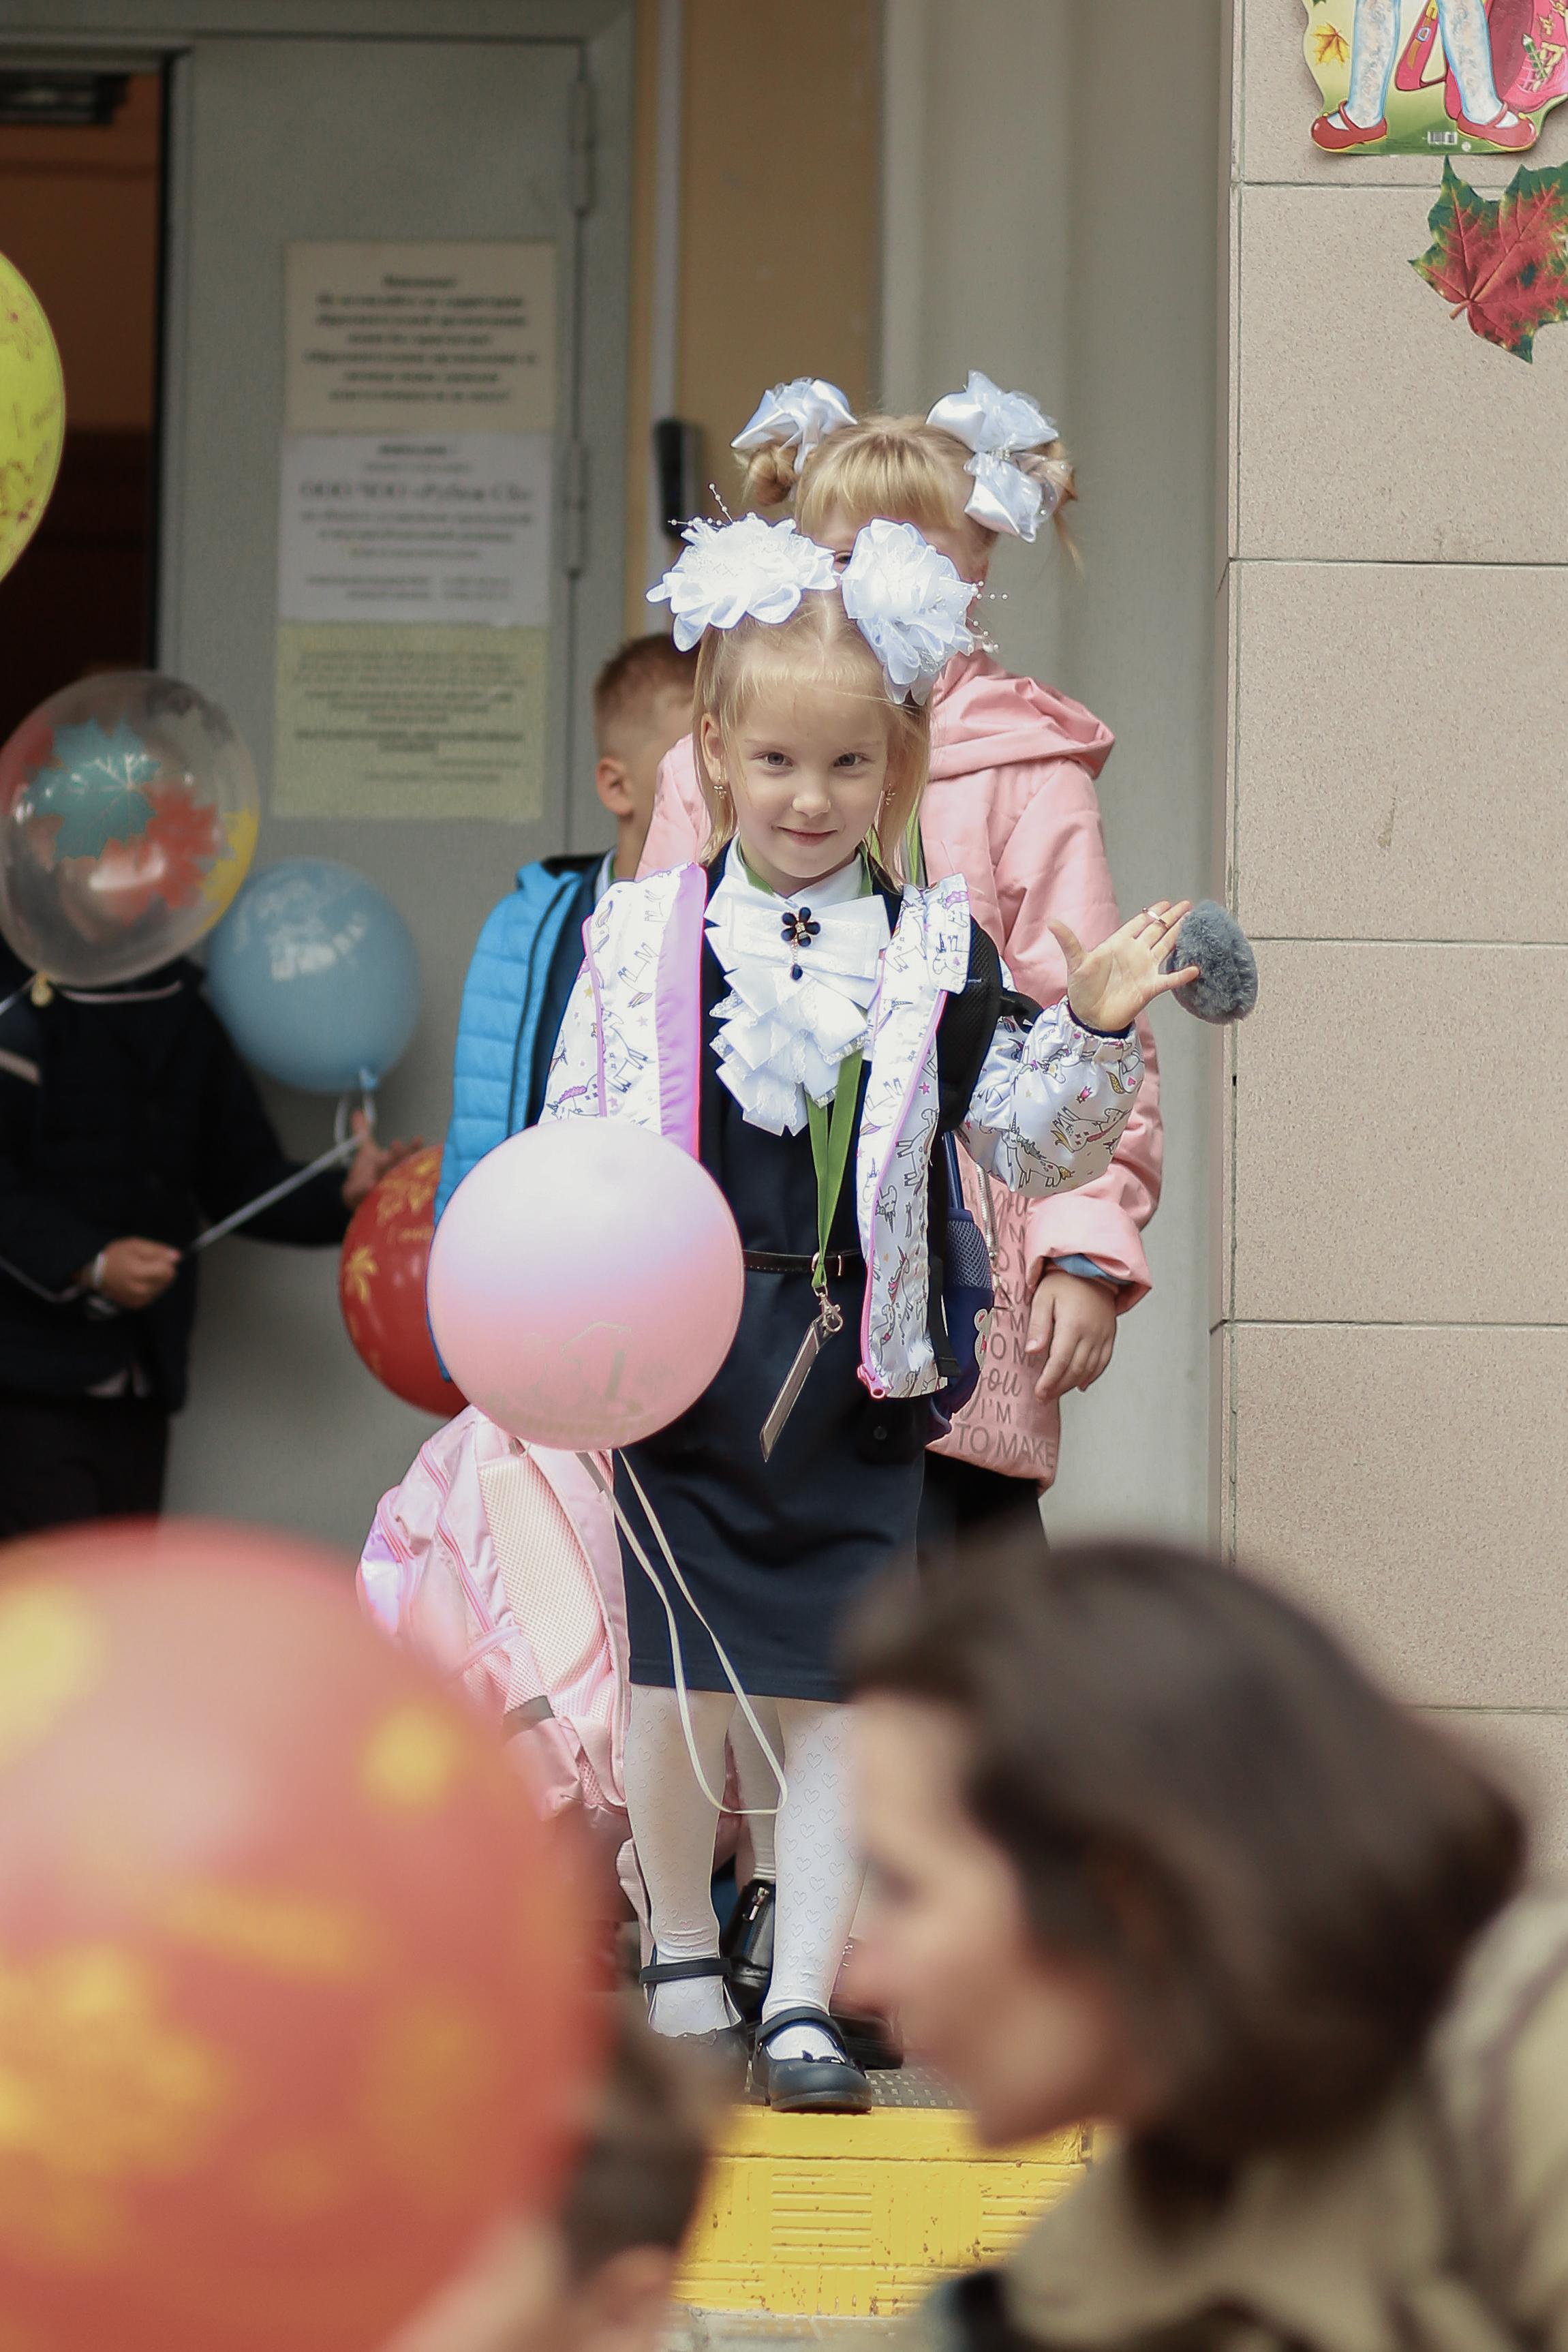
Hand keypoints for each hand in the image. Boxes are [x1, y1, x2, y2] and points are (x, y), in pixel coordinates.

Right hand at [83, 1238, 181, 1309]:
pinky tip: (138, 1281)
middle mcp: (139, 1289)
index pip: (168, 1271)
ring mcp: (138, 1299)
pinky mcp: (137, 1305)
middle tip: (147, 1264)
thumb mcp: (135, 1245)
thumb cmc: (115, 1256)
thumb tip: (178, 1257)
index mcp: (138, 1272)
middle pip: (168, 1280)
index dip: (166, 1262)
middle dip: (163, 1270)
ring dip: (157, 1279)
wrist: (95, 1274)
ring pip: (162, 1288)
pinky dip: (150, 1287)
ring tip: (140, 1272)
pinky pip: (154, 1294)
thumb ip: (157, 1250)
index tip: (156, 1257)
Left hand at [341, 1109, 423, 1210]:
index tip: (419, 1139)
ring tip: (386, 1163)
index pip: (404, 1153)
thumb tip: (358, 1112)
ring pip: (386, 1179)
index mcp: (391, 1162)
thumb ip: (363, 1132)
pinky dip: (367, 1188)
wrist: (354, 1195)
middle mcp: (389, 1175)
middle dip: (397, 1155)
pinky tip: (369, 1184)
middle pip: (397, 1165)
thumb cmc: (367, 1172)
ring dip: (386, 1172)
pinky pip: (367, 1192)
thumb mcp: (366, 1150)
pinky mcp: (368, 1197)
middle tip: (397, 1145)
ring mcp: (380, 1187)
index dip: (412, 1147)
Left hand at [1025, 1270, 1118, 1403]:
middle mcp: (1091, 1333)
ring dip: (1073, 1384)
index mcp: (1073, 1324)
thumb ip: (1038, 1325)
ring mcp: (1103, 1335)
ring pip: (1090, 1369)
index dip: (1049, 1381)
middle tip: (1045, 1397)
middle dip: (1059, 1387)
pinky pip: (1104, 1361)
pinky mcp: (1110, 1335)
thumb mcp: (1042, 1298)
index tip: (1040, 1392)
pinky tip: (1081, 1383)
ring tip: (1058, 1391)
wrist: (1092, 1269)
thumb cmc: (1064, 1281)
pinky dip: (1093, 1375)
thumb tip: (1032, 1351)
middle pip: (1075, 1369)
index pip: (1060, 1361)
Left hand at [1050, 902, 1197, 1034]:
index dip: (1152, 913)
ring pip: (1166, 947)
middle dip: (1171, 918)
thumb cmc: (1082, 989)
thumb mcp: (1075, 963)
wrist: (1089, 1017)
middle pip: (1157, 931)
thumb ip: (1069, 942)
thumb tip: (1051, 922)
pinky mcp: (1149, 987)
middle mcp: (1135, 953)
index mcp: (1118, 944)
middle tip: (1188, 905)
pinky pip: (1169, 979)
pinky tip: (1195, 968)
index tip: (1166, 902)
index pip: (1139, 923)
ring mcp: (1144, 969)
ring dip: (1179, 936)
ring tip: (1193, 923)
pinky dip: (1182, 975)